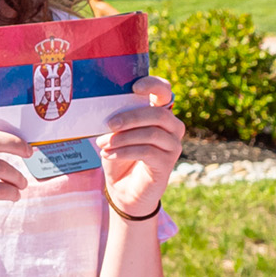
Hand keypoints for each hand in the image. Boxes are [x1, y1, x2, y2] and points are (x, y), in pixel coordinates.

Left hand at [97, 75, 183, 217]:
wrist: (124, 191)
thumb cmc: (120, 158)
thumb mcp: (115, 136)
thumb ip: (116, 121)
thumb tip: (103, 110)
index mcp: (158, 114)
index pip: (164, 91)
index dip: (153, 85)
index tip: (134, 87)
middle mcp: (171, 127)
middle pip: (158, 114)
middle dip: (131, 117)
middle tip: (109, 124)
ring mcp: (172, 146)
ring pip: (151, 133)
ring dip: (124, 137)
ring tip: (103, 144)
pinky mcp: (167, 164)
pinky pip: (147, 152)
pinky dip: (124, 151)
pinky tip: (109, 155)